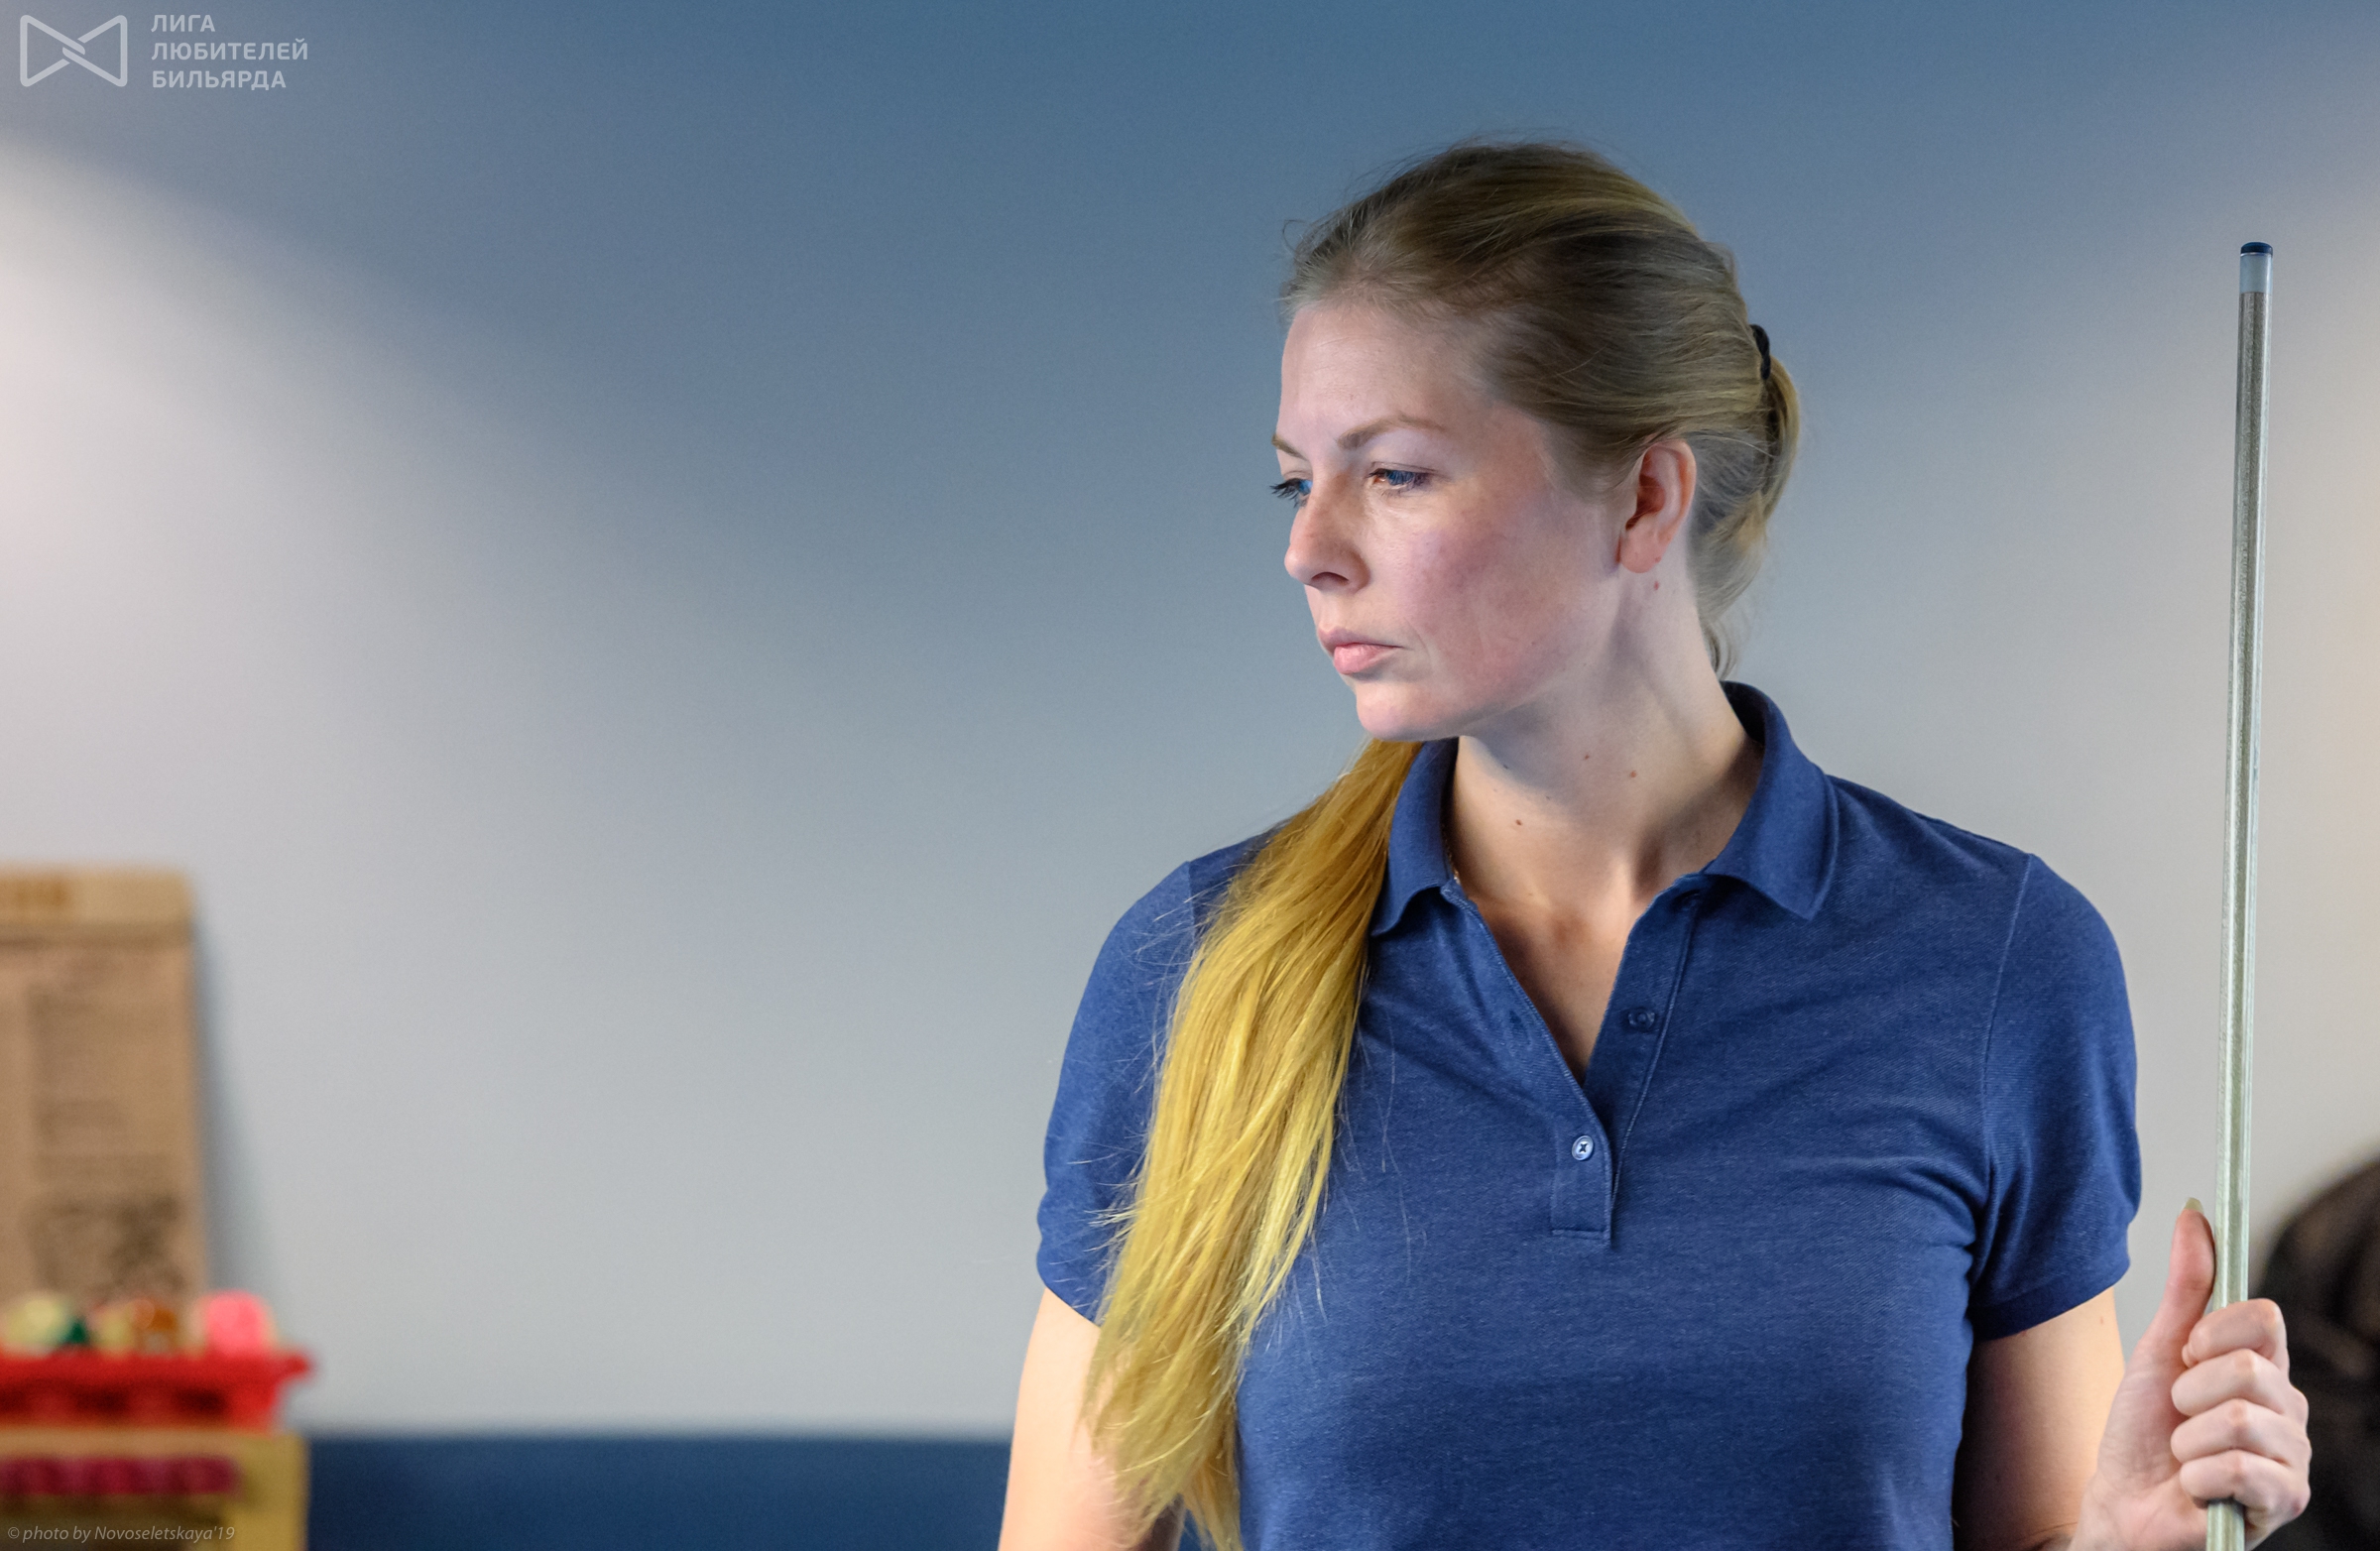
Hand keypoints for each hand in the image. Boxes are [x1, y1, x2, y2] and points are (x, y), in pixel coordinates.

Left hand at [2074, 1205, 2310, 1549]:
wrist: (2123, 1503)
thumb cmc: (2143, 1430)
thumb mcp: (2159, 1348)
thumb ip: (2185, 1285)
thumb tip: (2195, 1213)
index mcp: (2265, 1368)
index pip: (2267, 1316)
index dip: (2215, 1330)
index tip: (2185, 1352)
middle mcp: (2289, 1410)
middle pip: (2252, 1369)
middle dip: (2190, 1391)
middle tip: (2179, 1416)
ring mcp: (2292, 1458)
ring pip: (2240, 1420)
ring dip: (2186, 1438)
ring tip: (2184, 1454)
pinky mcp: (2284, 1503)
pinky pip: (2237, 1469)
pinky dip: (2195, 1476)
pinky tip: (2194, 1487)